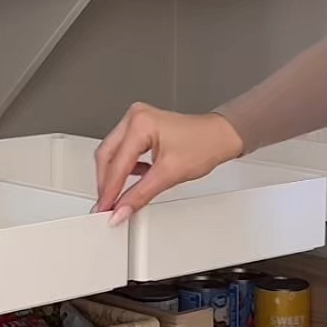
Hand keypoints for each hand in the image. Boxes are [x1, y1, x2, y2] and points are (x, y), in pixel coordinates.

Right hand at [94, 105, 243, 222]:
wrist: (221, 137)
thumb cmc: (204, 145)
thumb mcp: (169, 175)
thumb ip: (140, 194)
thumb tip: (121, 209)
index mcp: (140, 123)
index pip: (117, 164)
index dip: (110, 191)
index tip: (105, 209)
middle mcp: (135, 117)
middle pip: (107, 155)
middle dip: (106, 183)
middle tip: (106, 205)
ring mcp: (136, 120)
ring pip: (113, 153)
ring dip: (114, 176)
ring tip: (118, 195)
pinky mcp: (140, 127)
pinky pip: (123, 150)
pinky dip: (125, 167)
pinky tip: (134, 178)